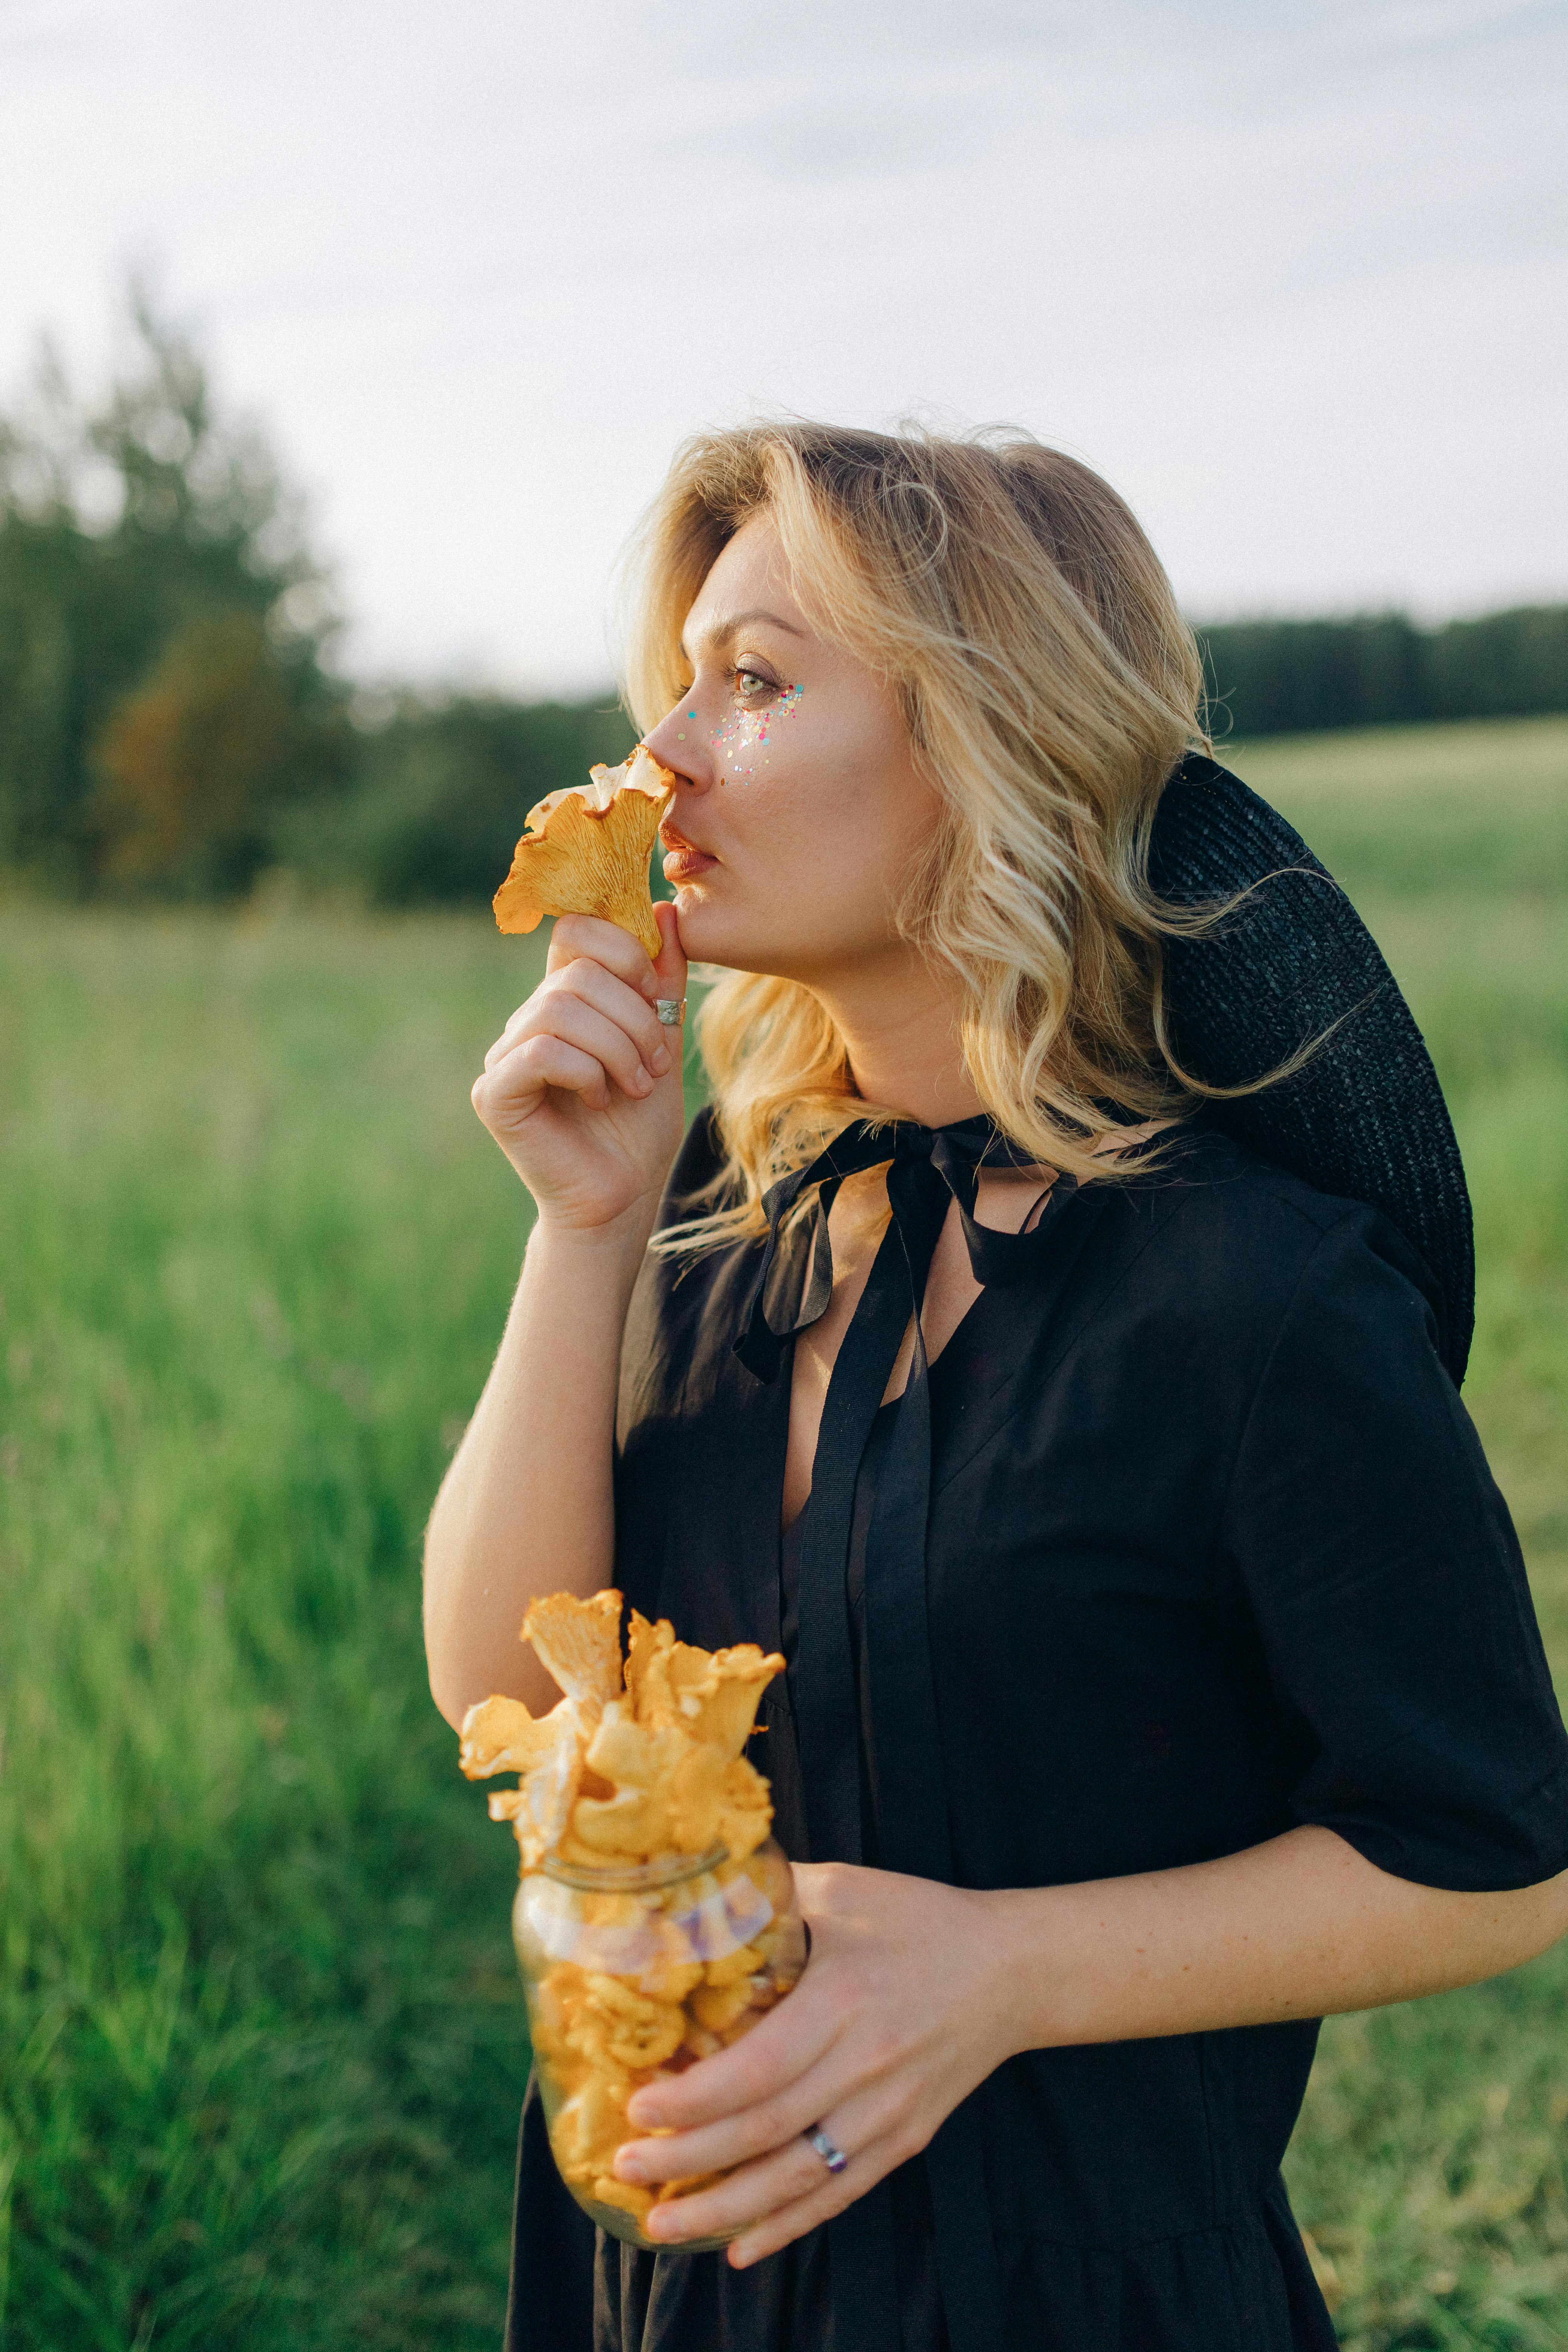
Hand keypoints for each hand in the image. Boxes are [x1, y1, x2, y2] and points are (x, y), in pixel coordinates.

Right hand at [471, 903, 687, 1233]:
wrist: (621, 1198)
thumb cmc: (639, 1127)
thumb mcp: (663, 1043)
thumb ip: (660, 982)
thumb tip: (662, 909)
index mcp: (564, 1000)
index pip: (575, 931)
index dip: (621, 948)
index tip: (654, 993)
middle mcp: (526, 1020)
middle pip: (576, 972)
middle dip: (633, 1015)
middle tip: (655, 1063)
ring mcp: (504, 1055)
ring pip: (561, 1009)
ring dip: (617, 1047)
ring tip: (636, 1086)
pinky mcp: (495, 1092)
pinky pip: (542, 1051)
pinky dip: (585, 1072)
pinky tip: (600, 1100)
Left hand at [611, 1862, 1020, 2267]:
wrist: (1012, 1970)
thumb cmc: (920, 1920)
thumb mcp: (845, 1889)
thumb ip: (770, 1895)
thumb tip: (691, 1893)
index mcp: (845, 2001)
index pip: (760, 2070)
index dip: (696, 2100)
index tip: (639, 2109)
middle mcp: (867, 2066)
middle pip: (766, 2132)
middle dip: (687, 2161)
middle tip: (625, 2169)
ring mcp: (890, 2112)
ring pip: (798, 2179)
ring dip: (725, 2210)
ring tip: (662, 2226)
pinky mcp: (905, 2139)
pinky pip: (839, 2194)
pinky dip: (787, 2227)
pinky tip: (739, 2248)